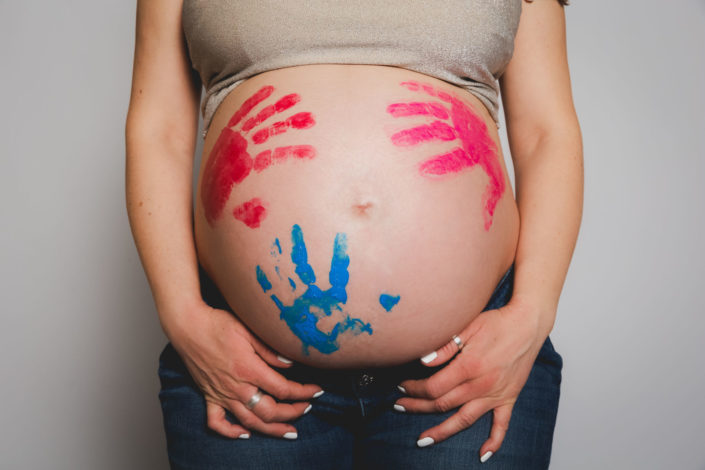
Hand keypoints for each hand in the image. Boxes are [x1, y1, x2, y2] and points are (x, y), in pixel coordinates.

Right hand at [168, 301, 322, 438]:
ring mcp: (221, 394)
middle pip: (269, 411)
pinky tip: (245, 433)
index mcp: (249, 369)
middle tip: (306, 409)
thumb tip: (291, 364)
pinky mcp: (209, 396)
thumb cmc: (217, 324)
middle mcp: (236, 387)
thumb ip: (270, 350)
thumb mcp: (249, 330)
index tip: (316, 391)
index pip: (283, 389)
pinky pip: (217, 423)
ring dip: (271, 430)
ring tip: (288, 432)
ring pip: (249, 422)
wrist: (188, 326)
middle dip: (292, 413)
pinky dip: (230, 432)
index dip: (303, 393)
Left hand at [396, 301, 547, 460]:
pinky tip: (483, 454)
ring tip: (423, 440)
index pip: (434, 387)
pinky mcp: (509, 398)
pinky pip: (501, 425)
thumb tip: (423, 362)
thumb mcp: (468, 326)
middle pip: (443, 404)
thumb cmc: (497, 323)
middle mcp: (481, 385)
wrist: (528, 325)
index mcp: (469, 366)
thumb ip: (445, 346)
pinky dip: (494, 442)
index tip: (401, 387)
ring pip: (464, 420)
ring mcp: (496, 394)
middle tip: (400, 407)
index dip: (414, 389)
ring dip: (442, 431)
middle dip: (418, 407)